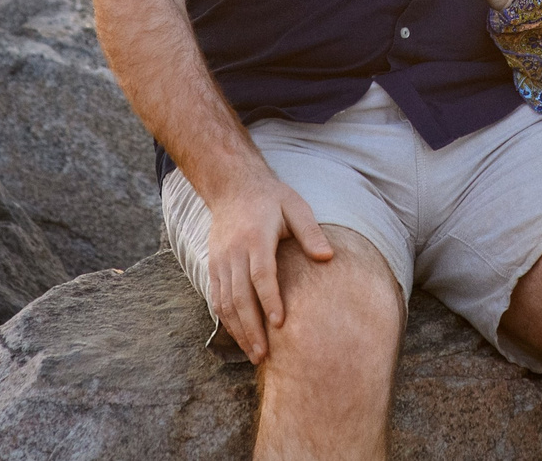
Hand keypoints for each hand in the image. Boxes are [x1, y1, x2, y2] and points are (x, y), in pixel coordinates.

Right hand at [203, 170, 334, 363]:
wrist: (232, 186)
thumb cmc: (271, 198)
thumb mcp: (295, 206)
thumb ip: (310, 232)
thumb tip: (328, 257)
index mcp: (256, 237)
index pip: (261, 274)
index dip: (269, 300)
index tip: (279, 324)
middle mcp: (234, 252)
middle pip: (240, 296)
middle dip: (251, 328)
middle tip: (264, 355)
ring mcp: (220, 260)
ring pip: (225, 302)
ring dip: (238, 330)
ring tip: (254, 353)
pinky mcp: (213, 266)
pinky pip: (216, 298)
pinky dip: (227, 320)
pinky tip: (240, 336)